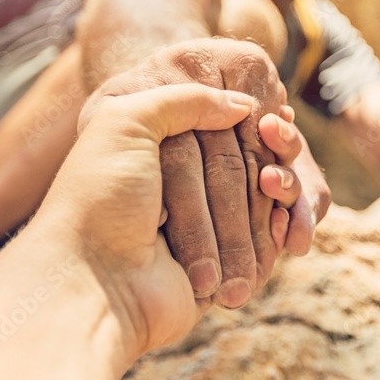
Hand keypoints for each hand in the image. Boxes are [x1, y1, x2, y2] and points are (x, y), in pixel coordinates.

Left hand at [38, 84, 255, 356]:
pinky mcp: (223, 266)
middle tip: (272, 156)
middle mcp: (175, 187)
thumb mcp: (126, 121)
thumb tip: (241, 103)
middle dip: (264, 159)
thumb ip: (183, 98)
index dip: (247, 121)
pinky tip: (286, 219)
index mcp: (153, 150)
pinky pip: (267, 244)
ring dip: (275, 194)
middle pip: (243, 163)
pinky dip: (280, 230)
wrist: (92, 281)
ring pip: (260, 202)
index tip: (270, 116)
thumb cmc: (100, 198)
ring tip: (274, 184)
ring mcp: (203, 228)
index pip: (218, 127)